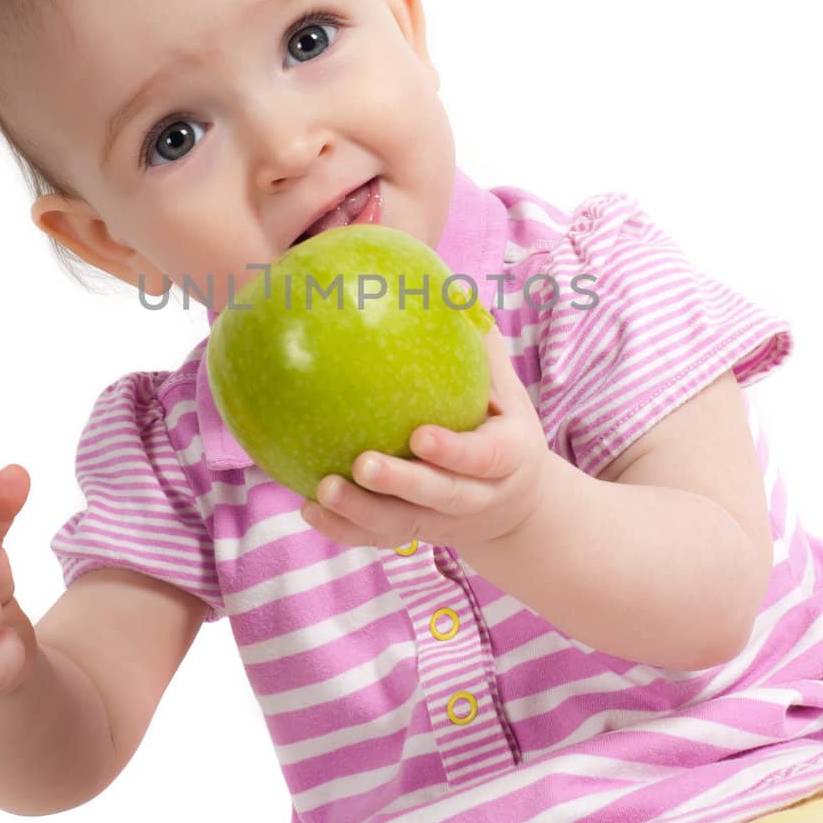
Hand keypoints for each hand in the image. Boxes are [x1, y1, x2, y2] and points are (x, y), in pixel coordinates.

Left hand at [300, 323, 553, 558]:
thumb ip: (480, 349)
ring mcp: (443, 522)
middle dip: (401, 483)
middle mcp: (476, 497)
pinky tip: (307, 508)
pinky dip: (344, 529)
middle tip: (362, 463)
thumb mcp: (507, 393)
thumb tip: (453, 285)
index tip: (420, 435)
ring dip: (361, 512)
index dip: (453, 451)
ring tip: (321, 490)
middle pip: (440, 496)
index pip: (483, 458)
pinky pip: (377, 537)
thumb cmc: (501, 428)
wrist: (515, 509)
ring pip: (401, 523)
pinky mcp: (415, 533)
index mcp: (506, 459)